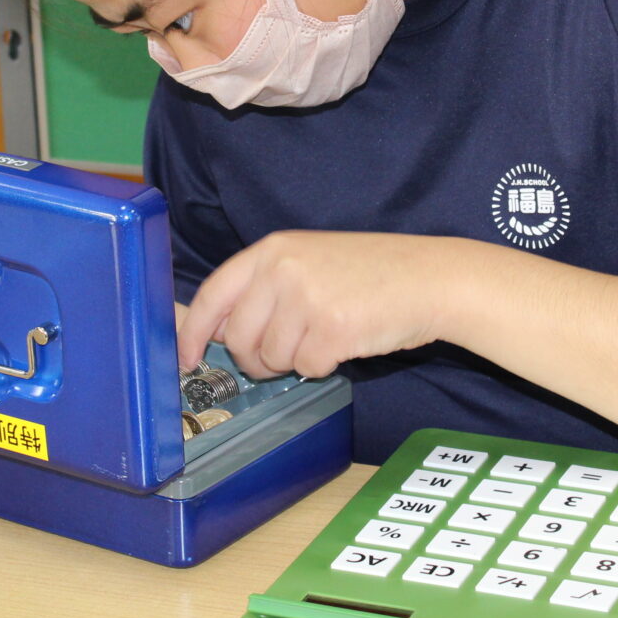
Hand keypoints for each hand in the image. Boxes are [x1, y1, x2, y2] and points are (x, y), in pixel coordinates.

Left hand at [177, 231, 458, 379]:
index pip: (214, 294)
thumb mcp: (311, 260)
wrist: (430, 278)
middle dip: (257, 358)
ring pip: (272, 358)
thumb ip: (266, 287)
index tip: (187, 357)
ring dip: (297, 360)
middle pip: (240, 338)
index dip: (194, 332)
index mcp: (273, 249)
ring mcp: (307, 298)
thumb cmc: (373, 273)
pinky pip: (306, 368)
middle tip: (287, 352)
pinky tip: (346, 341)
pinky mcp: (331, 329)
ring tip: (328, 334)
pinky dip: (324, 366)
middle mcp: (283, 269)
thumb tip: (225, 332)